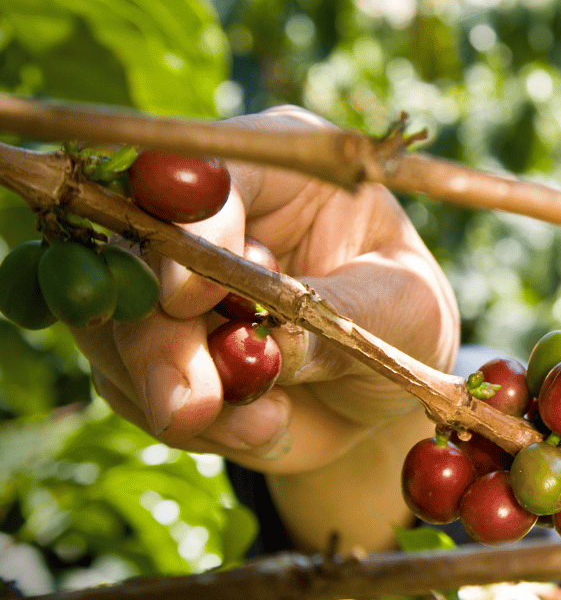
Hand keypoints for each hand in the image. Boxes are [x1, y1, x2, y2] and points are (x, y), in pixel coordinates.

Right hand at [72, 106, 460, 476]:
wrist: (384, 393)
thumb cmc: (406, 323)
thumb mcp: (403, 309)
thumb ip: (339, 318)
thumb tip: (271, 345)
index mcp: (280, 171)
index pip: (209, 174)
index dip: (188, 230)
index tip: (188, 298)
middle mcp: (210, 213)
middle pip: (137, 253)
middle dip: (158, 337)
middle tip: (194, 404)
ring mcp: (167, 279)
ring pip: (116, 324)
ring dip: (171, 390)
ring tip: (263, 425)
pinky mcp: (148, 344)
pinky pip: (126, 384)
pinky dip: (189, 423)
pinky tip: (261, 429)